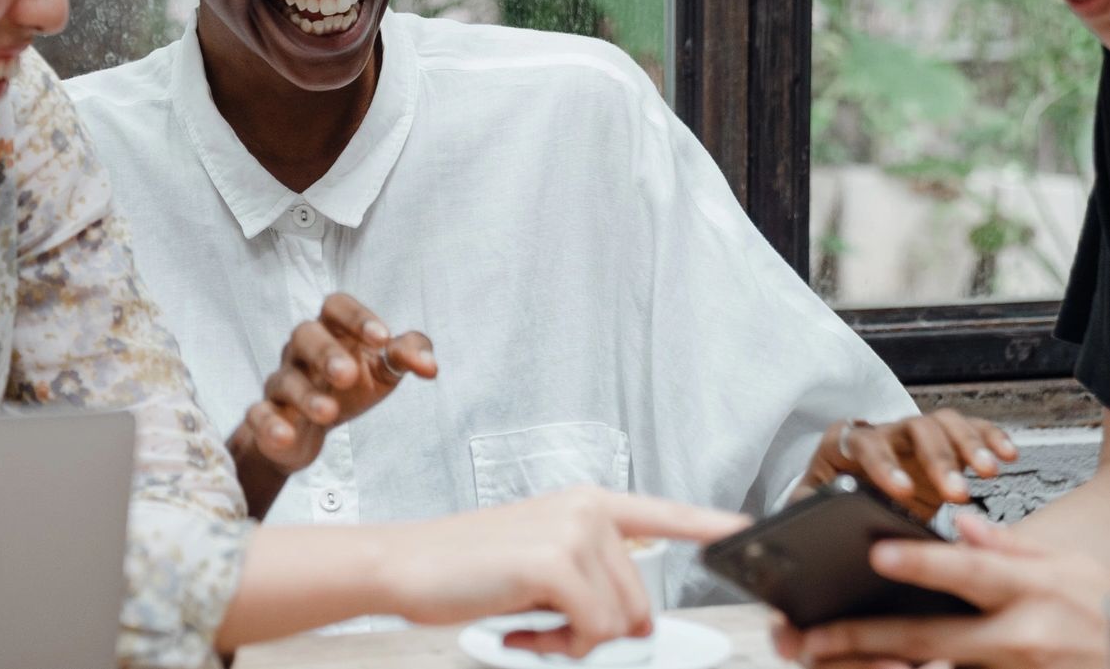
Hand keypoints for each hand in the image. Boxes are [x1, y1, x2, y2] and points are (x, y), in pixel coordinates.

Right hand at [242, 292, 435, 474]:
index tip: (382, 338)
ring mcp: (282, 382)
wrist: (308, 432)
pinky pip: (259, 414)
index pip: (336, 306)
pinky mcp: (266, 415)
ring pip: (285, 379)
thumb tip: (430, 366)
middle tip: (347, 375)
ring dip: (306, 395)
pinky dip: (270, 425)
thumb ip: (408, 356)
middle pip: (305, 335)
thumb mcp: (383, 368)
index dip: (357, 318)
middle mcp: (302, 350)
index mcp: (332, 331)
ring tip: (330, 413)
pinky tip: (285, 436)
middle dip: (326, 353)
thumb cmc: (349, 388)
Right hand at [376, 487, 747, 658]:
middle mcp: (587, 509)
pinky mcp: (554, 561)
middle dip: (596, 632)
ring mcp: (573, 531)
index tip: (747, 529)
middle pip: (640, 604)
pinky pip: (592, 631)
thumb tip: (636, 627)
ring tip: (527, 621)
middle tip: (541, 624)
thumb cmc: (467, 570)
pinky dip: (557, 647)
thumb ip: (591, 581)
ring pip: (619, 623)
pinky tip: (519, 630)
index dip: (708, 525)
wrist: (405, 564)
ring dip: (574, 643)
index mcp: (585, 504)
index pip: (662, 514)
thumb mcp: (540, 567)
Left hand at [777, 513, 1109, 668]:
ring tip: (823, 661)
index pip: (969, 573)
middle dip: (865, 638)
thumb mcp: (1064, 565)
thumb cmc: (1098, 609)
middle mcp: (1019, 639)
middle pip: (931, 637)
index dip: (923, 563)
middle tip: (811, 636)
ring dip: (877, 667)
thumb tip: (962, 525)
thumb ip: (1008, 545)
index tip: (878, 553)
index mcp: (1032, 591)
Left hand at [797, 409, 1017, 515]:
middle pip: (912, 430)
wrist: (851, 497)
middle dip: (937, 459)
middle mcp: (883, 433)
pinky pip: (970, 429)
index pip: (863, 444)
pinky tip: (1007, 455)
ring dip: (968, 444)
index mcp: (846, 444)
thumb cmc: (830, 499)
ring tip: (989, 471)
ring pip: (943, 424)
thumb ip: (809, 505)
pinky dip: (990, 437)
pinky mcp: (943, 443)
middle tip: (957, 493)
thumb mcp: (812, 505)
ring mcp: (915, 436)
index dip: (883, 465)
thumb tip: (812, 515)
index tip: (902, 492)